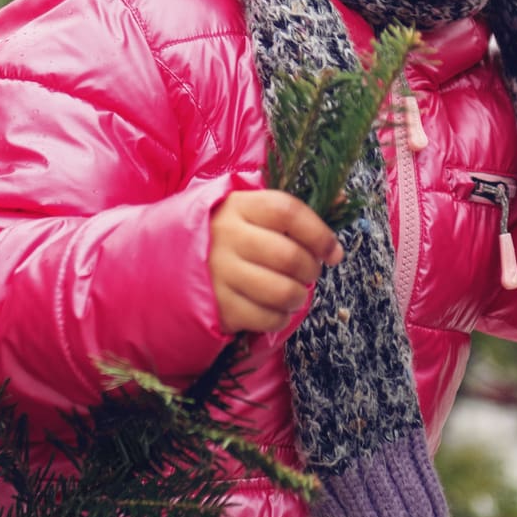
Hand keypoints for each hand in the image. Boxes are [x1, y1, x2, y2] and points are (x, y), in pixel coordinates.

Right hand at [208, 189, 342, 334]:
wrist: (172, 263)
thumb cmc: (227, 235)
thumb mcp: (250, 211)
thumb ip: (293, 209)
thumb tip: (345, 198)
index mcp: (238, 206)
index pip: (287, 211)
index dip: (319, 233)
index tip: (334, 252)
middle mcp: (227, 237)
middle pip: (288, 255)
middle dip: (311, 269)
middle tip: (310, 273)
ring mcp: (220, 273)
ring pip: (281, 290)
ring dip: (299, 296)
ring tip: (296, 293)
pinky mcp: (218, 305)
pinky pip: (266, 317)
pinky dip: (281, 317)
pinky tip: (277, 309)